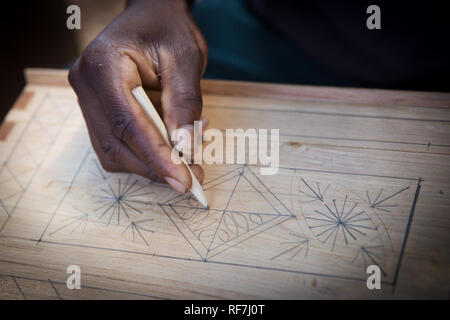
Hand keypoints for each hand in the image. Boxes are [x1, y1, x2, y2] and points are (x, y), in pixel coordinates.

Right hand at [68, 0, 207, 192]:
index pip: (127, 124)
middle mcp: (85, 85)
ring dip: (150, 164)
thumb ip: (184, 102)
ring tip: (186, 159)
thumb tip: (185, 148)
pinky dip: (143, 155)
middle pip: (116, 144)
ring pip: (113, 151)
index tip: (183, 179)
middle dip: (155, 166)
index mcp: (103, 65)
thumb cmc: (168, 29)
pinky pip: (115, 145)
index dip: (156, 156)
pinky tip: (168, 147)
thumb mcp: (185, 58)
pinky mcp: (95, 111)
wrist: (152, 15)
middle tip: (192, 177)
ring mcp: (86, 99)